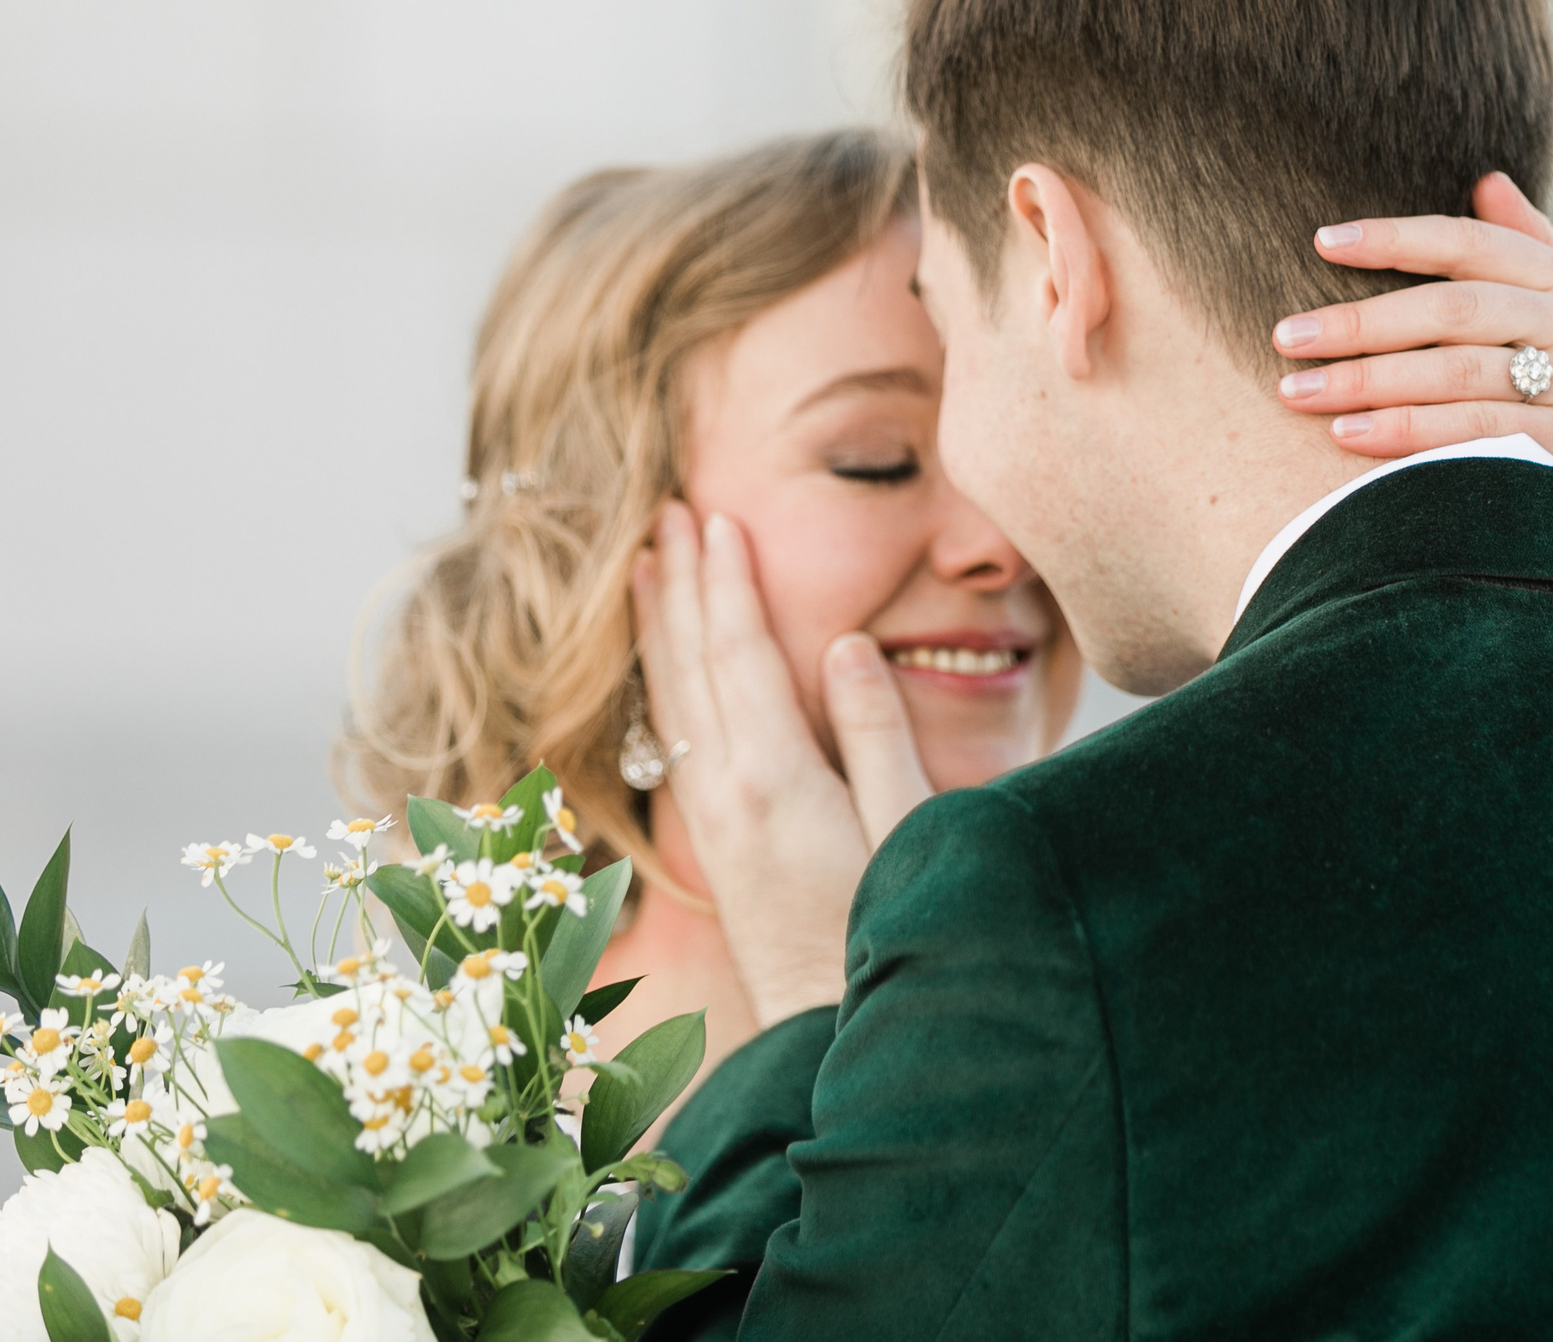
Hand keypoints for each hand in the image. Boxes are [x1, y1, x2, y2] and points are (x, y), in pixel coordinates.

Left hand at [630, 502, 931, 1024]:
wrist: (835, 1044)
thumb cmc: (893, 939)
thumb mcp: (910, 832)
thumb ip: (877, 735)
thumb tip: (846, 644)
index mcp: (775, 783)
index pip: (741, 656)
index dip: (729, 583)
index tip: (717, 515)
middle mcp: (727, 795)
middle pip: (691, 665)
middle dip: (679, 581)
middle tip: (665, 507)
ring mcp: (712, 821)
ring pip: (670, 700)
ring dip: (658, 624)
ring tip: (643, 560)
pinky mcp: (714, 843)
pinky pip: (674, 739)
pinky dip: (662, 681)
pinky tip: (662, 659)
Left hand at [1273, 176, 1552, 838]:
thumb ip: (1536, 252)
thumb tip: (1485, 179)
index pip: (1474, 244)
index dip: (1397, 238)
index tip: (1322, 241)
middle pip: (1454, 308)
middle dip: (1361, 320)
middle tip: (1283, 335)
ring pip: (1458, 372)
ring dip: (1368, 381)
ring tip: (1295, 393)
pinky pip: (1480, 436)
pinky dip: (1410, 435)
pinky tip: (1351, 439)